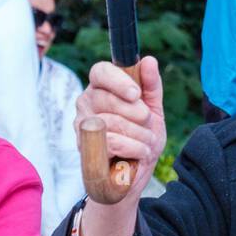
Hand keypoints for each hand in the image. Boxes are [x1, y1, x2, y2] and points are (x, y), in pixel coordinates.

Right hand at [75, 56, 165, 202]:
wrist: (134, 175)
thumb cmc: (141, 138)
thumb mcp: (153, 110)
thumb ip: (151, 85)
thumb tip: (149, 60)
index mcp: (101, 88)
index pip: (100, 71)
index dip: (118, 80)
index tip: (136, 94)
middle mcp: (86, 104)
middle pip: (108, 98)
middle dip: (138, 114)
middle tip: (146, 124)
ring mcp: (82, 126)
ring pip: (112, 122)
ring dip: (140, 134)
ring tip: (144, 142)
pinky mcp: (84, 149)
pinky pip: (112, 142)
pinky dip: (134, 148)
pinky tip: (137, 154)